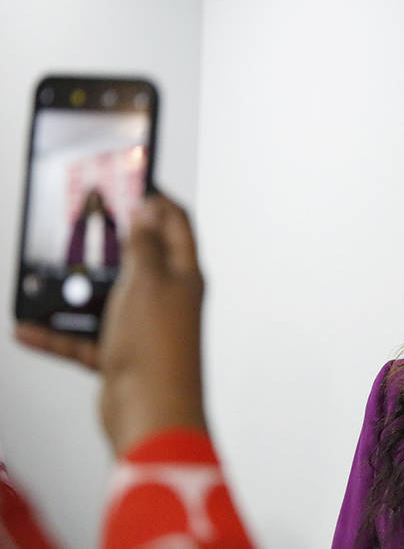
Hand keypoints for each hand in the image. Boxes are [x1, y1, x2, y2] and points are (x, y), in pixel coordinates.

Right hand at [16, 194, 206, 455]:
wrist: (151, 414)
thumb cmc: (157, 348)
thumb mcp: (146, 281)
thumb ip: (144, 245)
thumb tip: (149, 209)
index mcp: (183, 274)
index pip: (176, 223)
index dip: (157, 199)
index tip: (132, 179)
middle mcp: (167, 298)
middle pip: (139, 258)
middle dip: (109, 241)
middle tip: (81, 222)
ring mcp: (144, 327)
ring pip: (106, 299)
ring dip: (76, 290)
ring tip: (47, 277)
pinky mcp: (122, 356)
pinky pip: (85, 338)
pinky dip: (58, 333)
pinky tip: (29, 328)